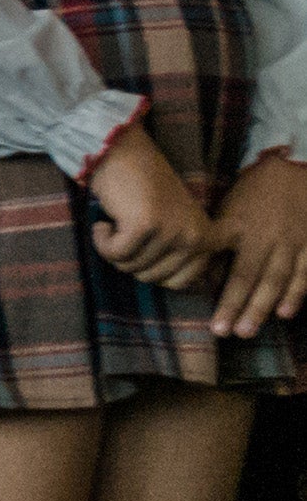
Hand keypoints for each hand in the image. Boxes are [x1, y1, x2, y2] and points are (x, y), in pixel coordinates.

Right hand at [87, 124, 225, 290]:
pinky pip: (113, 253)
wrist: (124, 153)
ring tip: (116, 221)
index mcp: (205, 238)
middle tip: (126, 231)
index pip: (180, 283)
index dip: (153, 272)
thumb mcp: (177, 222)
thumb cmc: (145, 188)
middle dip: (129, 260)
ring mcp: (171, 231)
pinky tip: (104, 221)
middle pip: (150, 278)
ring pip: (129, 266)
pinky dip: (101, 240)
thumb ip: (186, 252)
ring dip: (112, 247)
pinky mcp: (144, 226)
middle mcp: (193, 236)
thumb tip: (191, 287)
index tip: (145, 248)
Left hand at [216, 156, 306, 337]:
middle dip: (247, 310)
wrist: (291, 166)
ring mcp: (295, 242)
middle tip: (235, 334)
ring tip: (255, 328)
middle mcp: (271, 240)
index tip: (217, 326)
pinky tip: (288, 312)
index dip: (228, 301)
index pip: (237, 274)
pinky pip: (306, 271)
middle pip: (260, 281)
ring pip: (283, 280)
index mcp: (245, 232)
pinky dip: (298, 293)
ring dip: (270, 307)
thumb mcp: (227, 211)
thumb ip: (218, 243)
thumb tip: (203, 275)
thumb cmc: (251, 191)